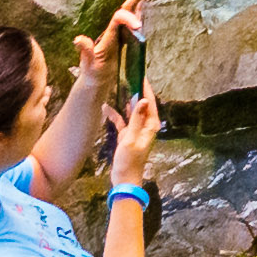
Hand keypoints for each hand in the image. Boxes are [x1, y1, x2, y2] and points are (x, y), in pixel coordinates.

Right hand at [120, 75, 181, 197]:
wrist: (124, 180)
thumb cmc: (130, 161)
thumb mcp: (131, 138)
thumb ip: (136, 119)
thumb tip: (144, 100)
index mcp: (151, 125)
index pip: (150, 102)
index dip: (146, 89)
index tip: (142, 76)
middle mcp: (145, 126)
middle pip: (141, 105)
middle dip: (135, 92)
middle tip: (128, 77)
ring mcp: (135, 130)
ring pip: (130, 112)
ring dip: (124, 102)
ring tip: (117, 88)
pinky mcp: (127, 136)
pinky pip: (121, 122)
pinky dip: (114, 115)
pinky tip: (105, 108)